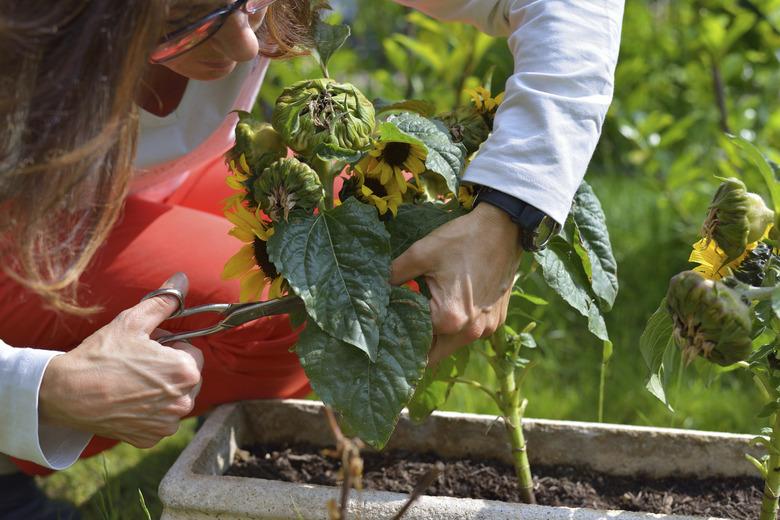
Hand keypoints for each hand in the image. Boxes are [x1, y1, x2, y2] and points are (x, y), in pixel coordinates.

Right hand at [39, 273, 203, 448]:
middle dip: (168, 369)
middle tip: (138, 365)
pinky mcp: (151, 438)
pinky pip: (159, 420)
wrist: (67, 393)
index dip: (171, 348)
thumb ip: (164, 301)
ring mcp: (167, 423)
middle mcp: (184, 401)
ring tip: (131, 382)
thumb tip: (182, 279)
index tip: (149, 349)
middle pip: (185, 378)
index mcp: (186, 372)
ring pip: (173, 399)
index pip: (192, 354)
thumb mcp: (133, 321)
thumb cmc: (102, 355)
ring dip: (160, 391)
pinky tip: (127, 402)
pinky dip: (147, 412)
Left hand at [391, 203, 522, 363]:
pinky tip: (448, 306)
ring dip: (437, 336)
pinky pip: (470, 333)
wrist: (504, 228)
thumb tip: (375, 290)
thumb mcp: (421, 253)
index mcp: (450, 319)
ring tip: (423, 314)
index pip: (414, 338)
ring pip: (452, 345)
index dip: (398, 331)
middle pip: (433, 353)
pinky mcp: (497, 321)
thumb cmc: (462, 239)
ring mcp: (487, 329)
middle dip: (416, 344)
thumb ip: (394, 275)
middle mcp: (471, 331)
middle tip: (401, 328)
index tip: (388, 324)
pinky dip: (457, 327)